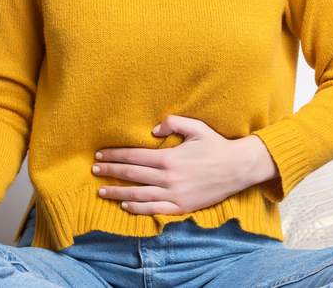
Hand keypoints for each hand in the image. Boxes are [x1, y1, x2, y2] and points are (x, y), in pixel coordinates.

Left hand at [93, 116, 278, 215]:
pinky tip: (125, 204)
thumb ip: (173, 123)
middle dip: (110, 172)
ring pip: (138, 194)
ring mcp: (174, 194)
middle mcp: (168, 177)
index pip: (134, 157)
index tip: (100, 156)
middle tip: (94, 171)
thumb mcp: (196, 127)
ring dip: (117, 192)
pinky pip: (154, 209)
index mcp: (169, 157)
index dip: (114, 156)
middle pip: (131, 175)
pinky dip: (137, 208)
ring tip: (101, 191)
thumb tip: (153, 130)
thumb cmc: (217, 145)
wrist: (238, 168)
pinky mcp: (181, 206)